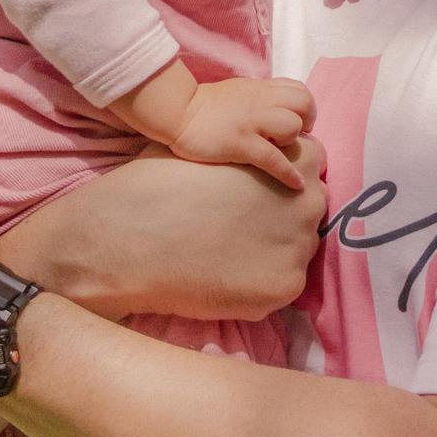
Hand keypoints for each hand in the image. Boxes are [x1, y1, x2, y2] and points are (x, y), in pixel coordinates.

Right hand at [0, 134, 327, 321]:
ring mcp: (299, 250)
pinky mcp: (284, 290)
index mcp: (294, 159)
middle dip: (283, 209)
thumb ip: (252, 148)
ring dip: (276, 244)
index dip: (284, 173)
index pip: (312, 161)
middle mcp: (307, 204)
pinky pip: (285, 282)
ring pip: (300, 245)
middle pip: (311, 205)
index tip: (258, 186)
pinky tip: (227, 271)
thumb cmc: (157, 183)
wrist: (124, 242)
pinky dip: (262, 278)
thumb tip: (268, 147)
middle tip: (243, 219)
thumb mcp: (210, 149)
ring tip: (231, 247)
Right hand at [175, 76, 316, 189]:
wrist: (178, 111)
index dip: (305, 107)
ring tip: (285, 153)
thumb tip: (279, 112)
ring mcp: (251, 123)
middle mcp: (261, 103)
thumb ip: (261, 99)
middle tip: (297, 137)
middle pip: (304, 104)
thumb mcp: (240, 92)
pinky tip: (296, 185)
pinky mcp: (240, 143)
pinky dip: (288, 173)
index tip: (299, 122)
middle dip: (308, 122)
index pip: (300, 90)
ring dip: (293, 143)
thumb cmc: (206, 106)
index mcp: (261, 90)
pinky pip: (273, 159)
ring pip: (291, 127)